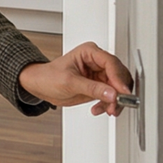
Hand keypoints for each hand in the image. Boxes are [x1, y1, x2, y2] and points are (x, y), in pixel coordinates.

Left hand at [18, 42, 134, 115]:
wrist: (40, 86)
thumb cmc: (48, 76)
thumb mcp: (69, 82)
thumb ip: (92, 88)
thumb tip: (112, 93)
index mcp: (89, 52)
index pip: (111, 63)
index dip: (119, 79)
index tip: (122, 93)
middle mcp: (97, 62)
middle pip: (119, 76)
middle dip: (119, 92)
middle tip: (115, 105)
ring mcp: (100, 74)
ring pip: (118, 88)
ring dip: (115, 101)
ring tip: (107, 109)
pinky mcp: (100, 86)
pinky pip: (112, 96)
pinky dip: (109, 104)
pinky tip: (99, 109)